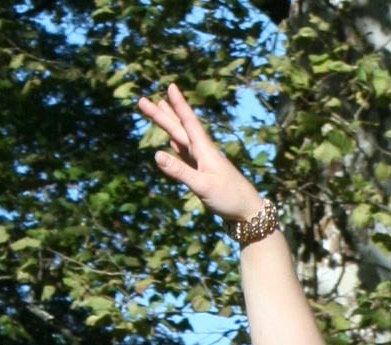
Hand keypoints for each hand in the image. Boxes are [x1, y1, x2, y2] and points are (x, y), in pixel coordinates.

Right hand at [138, 84, 266, 227]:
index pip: (189, 122)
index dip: (179, 105)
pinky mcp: (203, 172)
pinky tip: (172, 141)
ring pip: (181, 138)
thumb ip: (180, 171)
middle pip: (179, 128)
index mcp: (204, 150)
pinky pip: (185, 154)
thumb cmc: (229, 198)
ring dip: (170, 124)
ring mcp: (203, 162)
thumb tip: (157, 155)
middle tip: (143, 101)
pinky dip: (177, 145)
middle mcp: (203, 152)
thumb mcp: (203, 187)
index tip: (171, 86)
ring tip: (160, 107)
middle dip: (161, 115)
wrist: (248, 211)